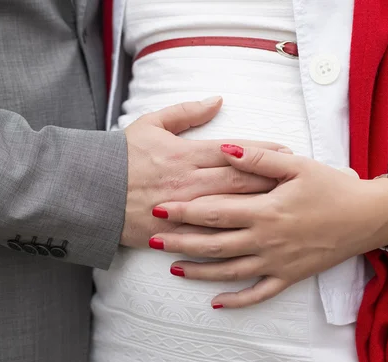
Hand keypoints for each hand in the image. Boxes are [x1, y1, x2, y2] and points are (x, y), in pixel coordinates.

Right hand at [121, 98, 291, 247]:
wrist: (90, 191)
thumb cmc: (121, 156)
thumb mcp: (150, 124)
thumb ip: (185, 111)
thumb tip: (217, 100)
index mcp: (186, 154)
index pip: (235, 152)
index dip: (264, 152)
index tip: (286, 151)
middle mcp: (190, 182)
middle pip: (241, 181)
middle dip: (273, 180)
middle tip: (297, 180)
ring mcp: (183, 210)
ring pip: (230, 209)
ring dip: (259, 206)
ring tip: (284, 205)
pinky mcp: (173, 232)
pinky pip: (207, 236)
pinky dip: (231, 235)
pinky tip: (252, 236)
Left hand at [149, 144, 387, 307]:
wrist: (368, 217)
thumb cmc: (331, 187)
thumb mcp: (296, 165)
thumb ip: (257, 158)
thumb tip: (223, 148)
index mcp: (265, 211)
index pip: (215, 211)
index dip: (185, 211)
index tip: (159, 209)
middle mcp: (266, 240)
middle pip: (214, 244)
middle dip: (181, 242)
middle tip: (152, 241)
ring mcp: (277, 262)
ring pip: (230, 272)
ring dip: (199, 272)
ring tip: (173, 269)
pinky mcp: (289, 276)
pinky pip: (259, 293)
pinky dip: (237, 300)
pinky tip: (216, 303)